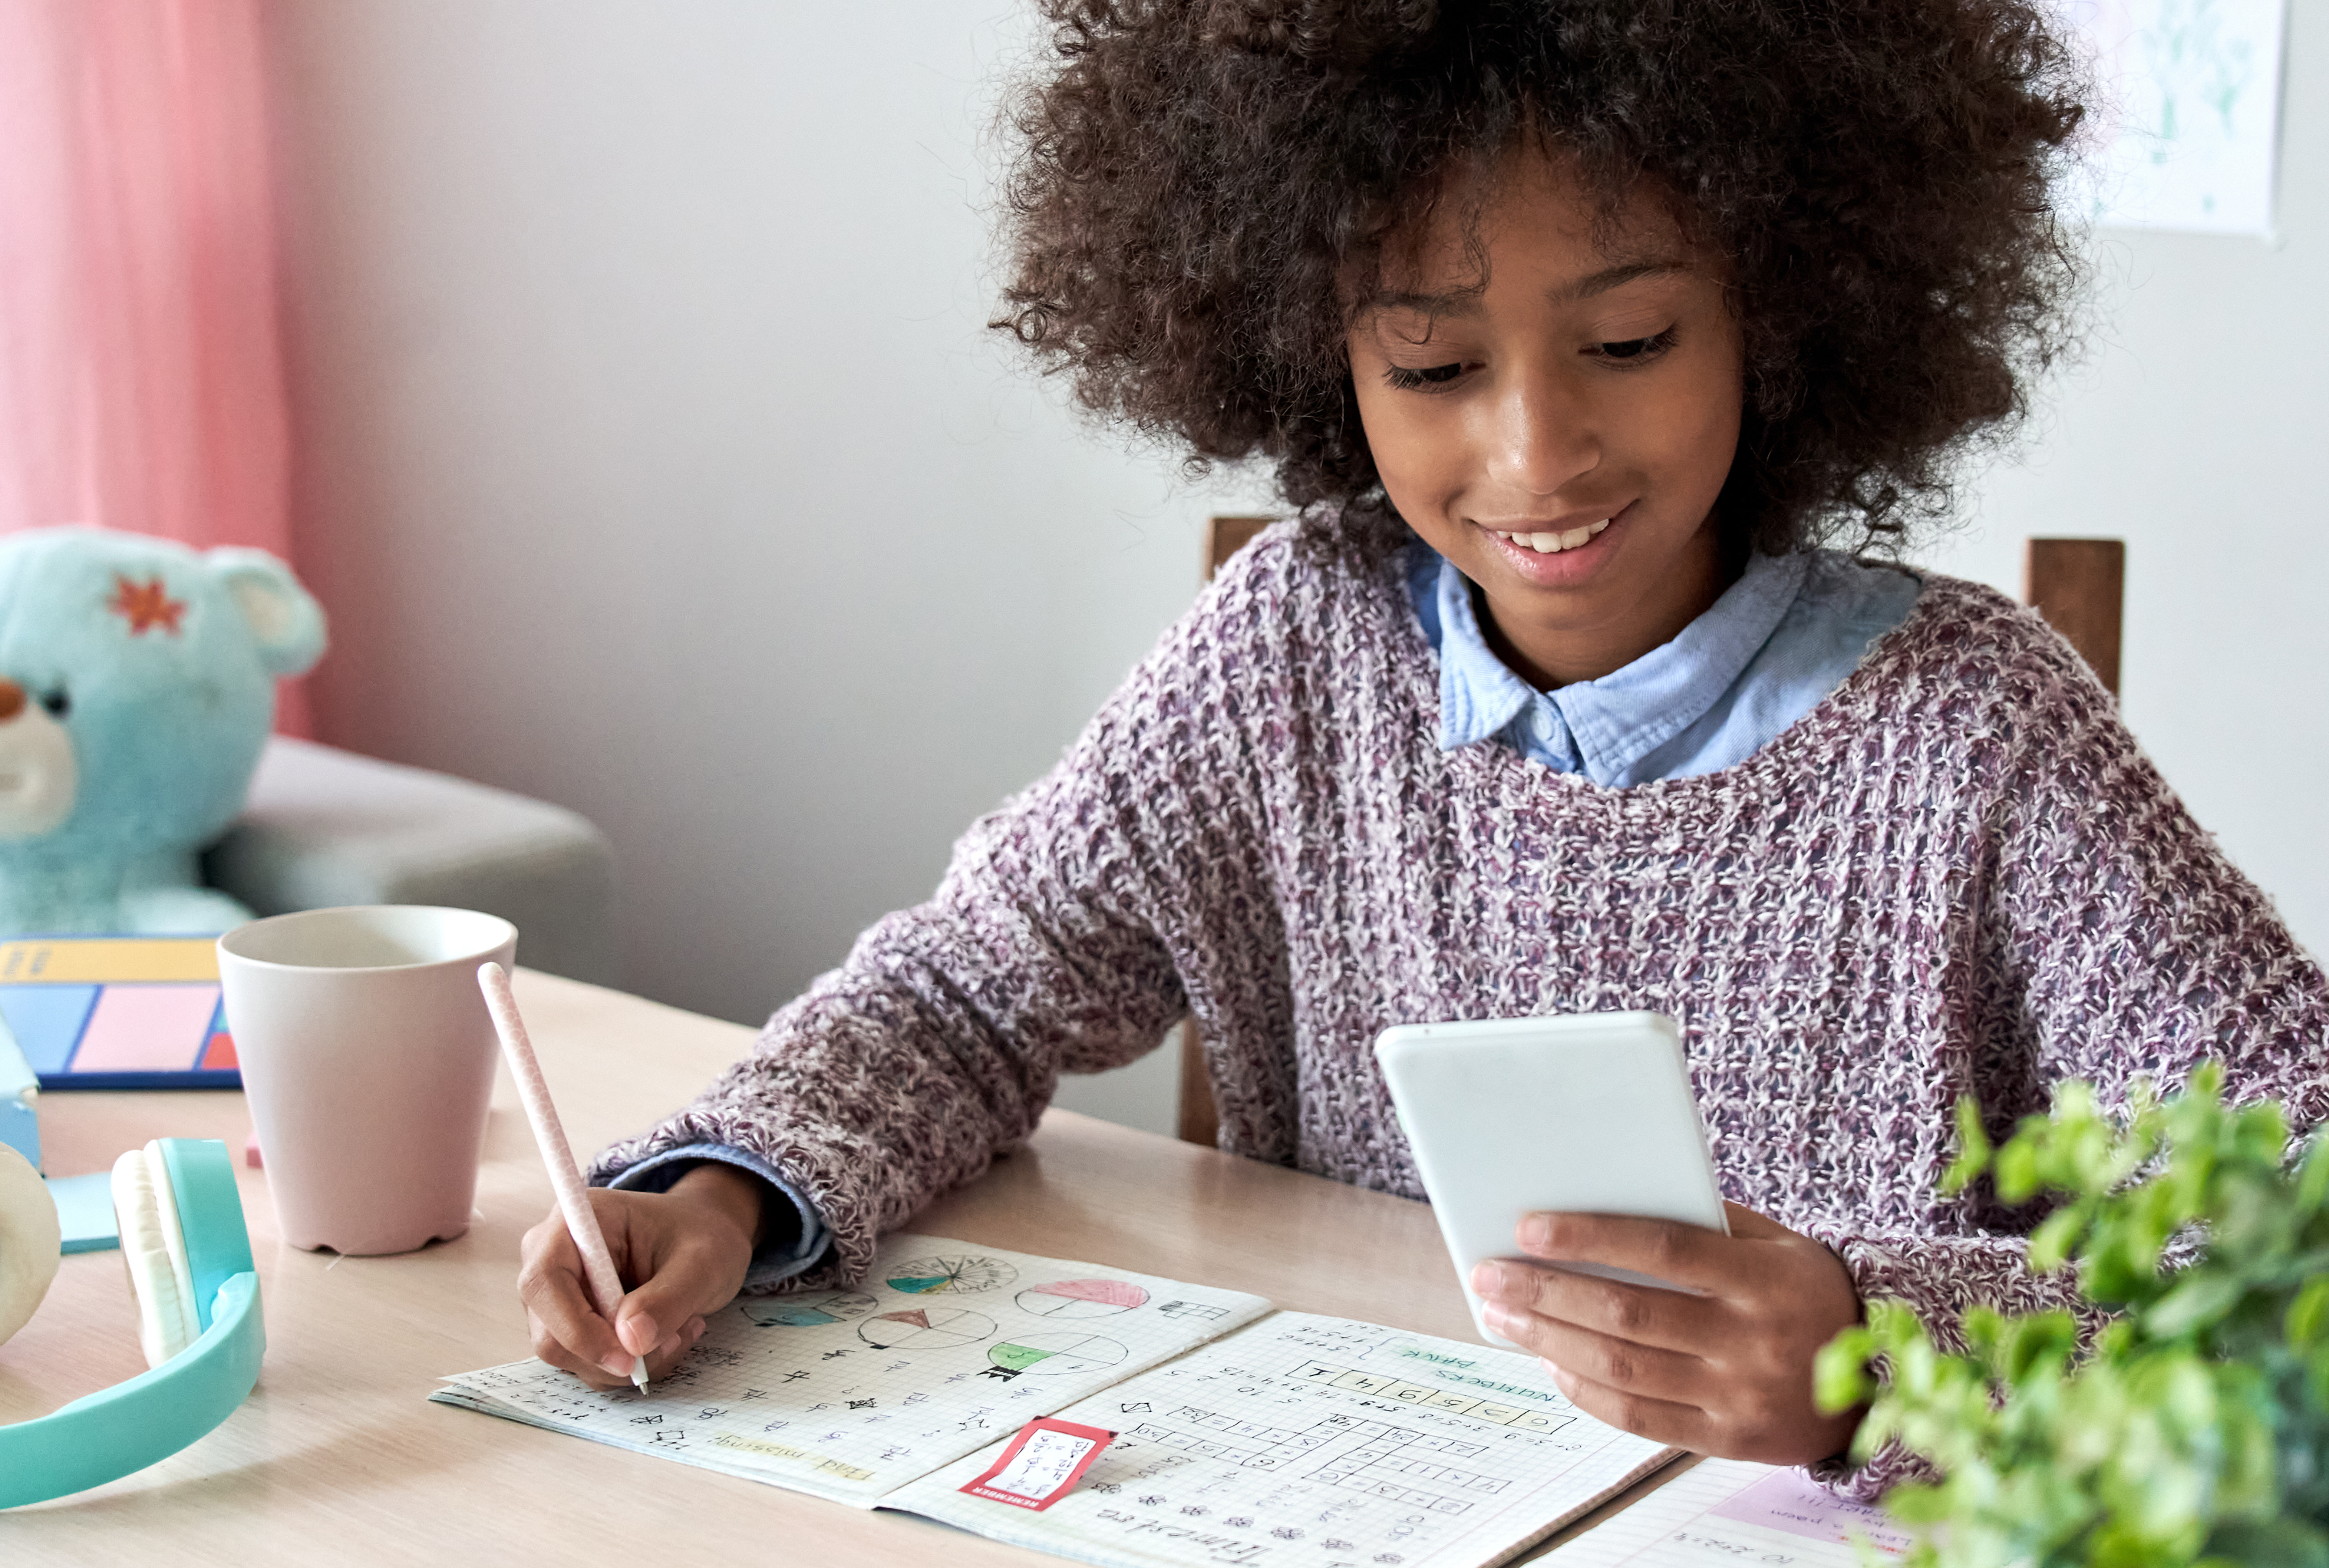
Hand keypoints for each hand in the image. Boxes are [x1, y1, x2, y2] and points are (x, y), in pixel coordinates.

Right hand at [517, 1163, 765, 1388]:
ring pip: (569, 1357)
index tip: (626, 1357)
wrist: (704, 1239)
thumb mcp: (703, 1261)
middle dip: (610, 1353)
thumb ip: (668, 1298)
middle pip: (550, 1332)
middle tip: (672, 1340)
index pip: (545, 1281)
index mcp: (575, 1222)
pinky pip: (588, 1363)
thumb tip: (630, 1341)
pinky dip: (630, 1363)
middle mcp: (552, 1258)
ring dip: (628, 1361)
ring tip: (680, 1330)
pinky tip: (668, 1337)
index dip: (576, 1328)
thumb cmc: (701, 1235)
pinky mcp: (571, 1324)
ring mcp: (558, 1296)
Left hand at [1468, 1202, 1862, 1464]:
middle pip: (1628, 1312)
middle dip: (1546, 1291)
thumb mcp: (1773, 1242)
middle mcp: (1752, 1339)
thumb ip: (1702, 1222)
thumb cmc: (1804, 1292)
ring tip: (1502, 1315)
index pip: (1663, 1248)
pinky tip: (1550, 1361)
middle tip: (1490, 1275)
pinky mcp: (1728, 1438)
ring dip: (1549, 1339)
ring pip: (1623, 1366)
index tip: (1528, 1227)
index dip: (1590, 1237)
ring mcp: (1740, 1395)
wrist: (1880, 1380)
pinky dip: (1585, 1390)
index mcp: (1763, 1278)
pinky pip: (1639, 1417)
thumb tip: (1602, 1200)